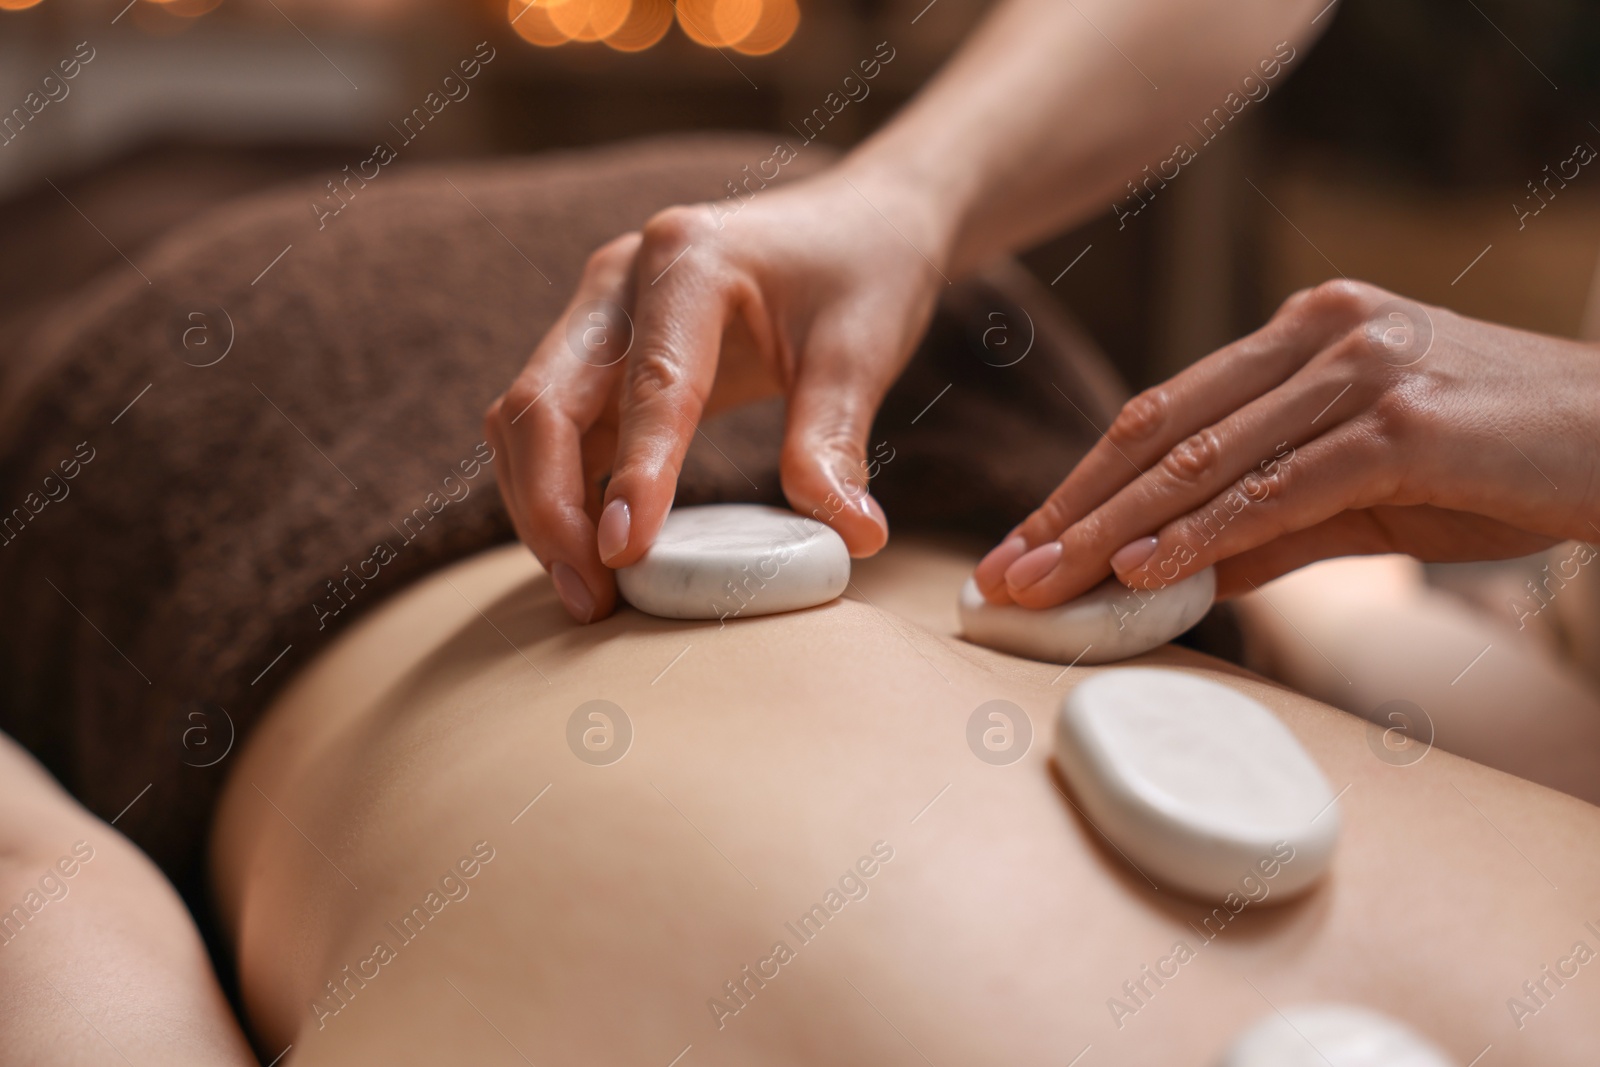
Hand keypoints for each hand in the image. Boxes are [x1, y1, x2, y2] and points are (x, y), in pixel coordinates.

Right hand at [485, 168, 948, 622]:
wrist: (862, 220)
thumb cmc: (865, 272)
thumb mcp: (863, 351)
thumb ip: (837, 441)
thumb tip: (852, 536)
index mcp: (689, 257)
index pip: (650, 381)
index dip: (634, 473)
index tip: (623, 554)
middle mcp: (622, 278)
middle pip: (543, 399)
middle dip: (552, 507)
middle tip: (593, 598)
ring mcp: (601, 313)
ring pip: (528, 419)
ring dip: (541, 508)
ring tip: (590, 594)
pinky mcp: (602, 352)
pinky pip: (554, 430)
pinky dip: (558, 493)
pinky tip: (590, 555)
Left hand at [973, 279, 1599, 605]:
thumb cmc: (1499, 461)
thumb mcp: (1364, 493)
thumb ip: (1270, 525)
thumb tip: (1174, 578)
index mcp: (1301, 333)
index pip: (1159, 413)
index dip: (1079, 483)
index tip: (1022, 543)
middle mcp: (1320, 333)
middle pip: (1158, 430)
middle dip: (1071, 511)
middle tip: (1005, 576)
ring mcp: (1360, 369)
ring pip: (1204, 457)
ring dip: (1114, 531)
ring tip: (1048, 584)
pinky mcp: (1405, 421)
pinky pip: (1280, 486)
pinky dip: (1206, 533)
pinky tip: (1145, 572)